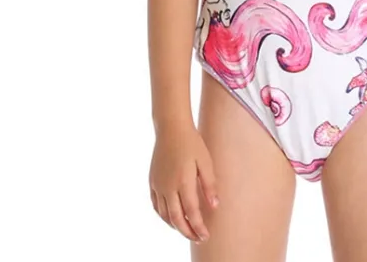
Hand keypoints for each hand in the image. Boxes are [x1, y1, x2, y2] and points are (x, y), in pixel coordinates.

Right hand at [149, 120, 219, 243]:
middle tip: (198, 238)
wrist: (171, 127)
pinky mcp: (152, 181)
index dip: (199, 227)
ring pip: (164, 215)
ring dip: (175, 226)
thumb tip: (214, 206)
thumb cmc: (192, 142)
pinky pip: (156, 205)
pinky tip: (171, 217)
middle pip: (176, 218)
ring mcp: (158, 185)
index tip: (206, 236)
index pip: (191, 213)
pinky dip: (163, 216)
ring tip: (187, 230)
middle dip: (188, 232)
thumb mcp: (206, 161)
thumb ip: (209, 185)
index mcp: (183, 182)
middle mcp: (168, 187)